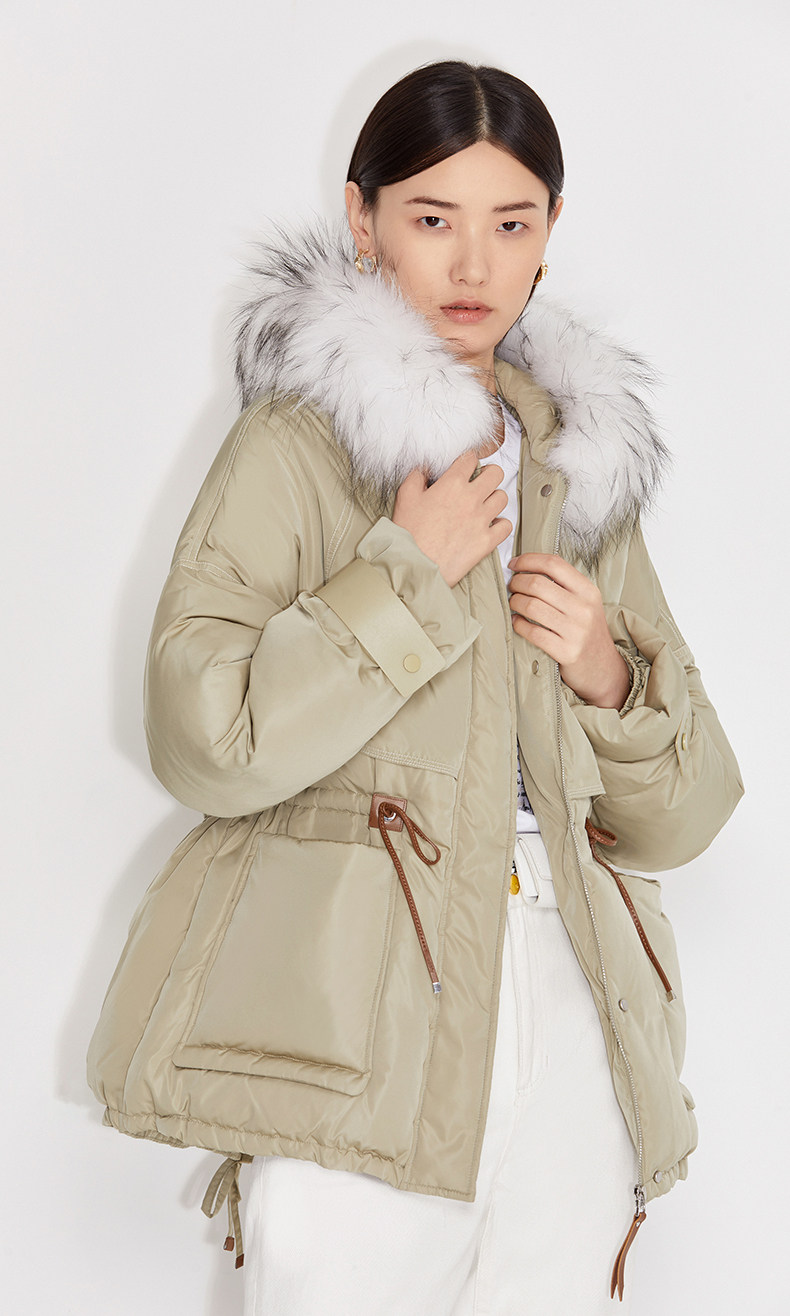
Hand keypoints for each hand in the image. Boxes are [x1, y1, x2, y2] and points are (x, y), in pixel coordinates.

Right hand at [392, 450, 511, 587]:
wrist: (414, 565)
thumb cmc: (408, 533)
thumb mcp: (405, 497)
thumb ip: (417, 475)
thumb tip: (426, 467)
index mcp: (452, 484)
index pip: (471, 458)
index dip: (468, 460)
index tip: (465, 466)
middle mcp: (471, 498)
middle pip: (496, 473)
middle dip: (488, 474)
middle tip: (480, 482)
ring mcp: (482, 520)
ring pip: (503, 497)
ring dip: (494, 499)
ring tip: (484, 505)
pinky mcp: (487, 541)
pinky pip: (506, 526)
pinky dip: (500, 524)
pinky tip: (489, 526)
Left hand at [507, 552, 630, 708]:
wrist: (603, 670)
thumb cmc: (587, 632)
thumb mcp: (585, 604)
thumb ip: (563, 586)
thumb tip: (528, 568)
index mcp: (588, 591)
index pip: (554, 564)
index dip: (529, 560)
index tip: (514, 563)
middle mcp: (583, 609)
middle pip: (537, 584)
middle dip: (516, 583)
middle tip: (511, 587)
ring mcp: (575, 631)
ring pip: (531, 606)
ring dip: (515, 602)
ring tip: (513, 604)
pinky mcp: (565, 651)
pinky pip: (531, 632)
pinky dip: (517, 624)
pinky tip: (516, 622)